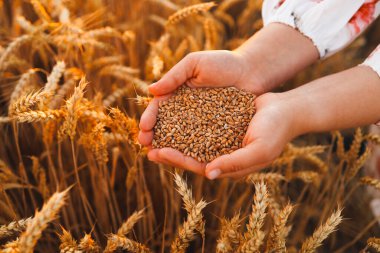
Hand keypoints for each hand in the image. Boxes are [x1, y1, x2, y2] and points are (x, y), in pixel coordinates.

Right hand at [139, 50, 265, 175]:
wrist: (252, 71)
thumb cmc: (223, 62)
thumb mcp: (195, 63)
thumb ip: (174, 76)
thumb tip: (151, 90)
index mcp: (177, 94)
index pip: (159, 108)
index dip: (150, 118)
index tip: (144, 127)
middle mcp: (185, 111)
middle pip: (165, 126)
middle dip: (153, 136)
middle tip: (145, 146)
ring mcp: (200, 123)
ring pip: (179, 138)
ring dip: (167, 147)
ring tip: (158, 156)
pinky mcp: (215, 132)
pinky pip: (201, 143)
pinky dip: (190, 151)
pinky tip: (183, 160)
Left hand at [139, 92, 299, 178]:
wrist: (287, 109)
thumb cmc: (276, 130)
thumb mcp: (258, 149)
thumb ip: (235, 163)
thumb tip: (208, 173)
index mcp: (228, 165)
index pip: (197, 166)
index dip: (177, 160)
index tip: (158, 152)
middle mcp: (221, 154)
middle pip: (190, 155)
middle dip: (168, 151)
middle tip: (146, 146)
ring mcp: (220, 140)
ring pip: (191, 140)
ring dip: (172, 137)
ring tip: (153, 131)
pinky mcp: (220, 124)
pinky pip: (198, 125)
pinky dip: (184, 122)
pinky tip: (170, 115)